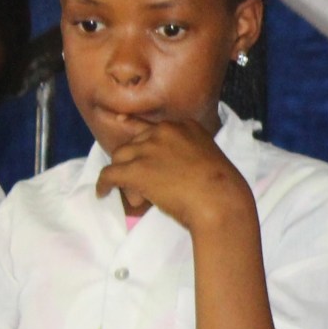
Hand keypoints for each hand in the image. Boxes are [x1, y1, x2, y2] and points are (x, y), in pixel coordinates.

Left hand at [95, 119, 253, 231]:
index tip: (144, 156)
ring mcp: (149, 149)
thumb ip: (191, 153)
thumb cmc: (224, 188)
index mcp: (185, 125)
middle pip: (136, 143)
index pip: (155, 131)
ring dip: (125, 175)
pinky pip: (109, 174)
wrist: (221, 202)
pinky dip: (104, 184)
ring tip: (136, 197)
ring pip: (120, 156)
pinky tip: (103, 193)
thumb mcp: (210, 157)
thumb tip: (172, 169)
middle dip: (138, 163)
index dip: (148, 147)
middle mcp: (165, 130)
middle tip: (148, 186)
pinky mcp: (136, 170)